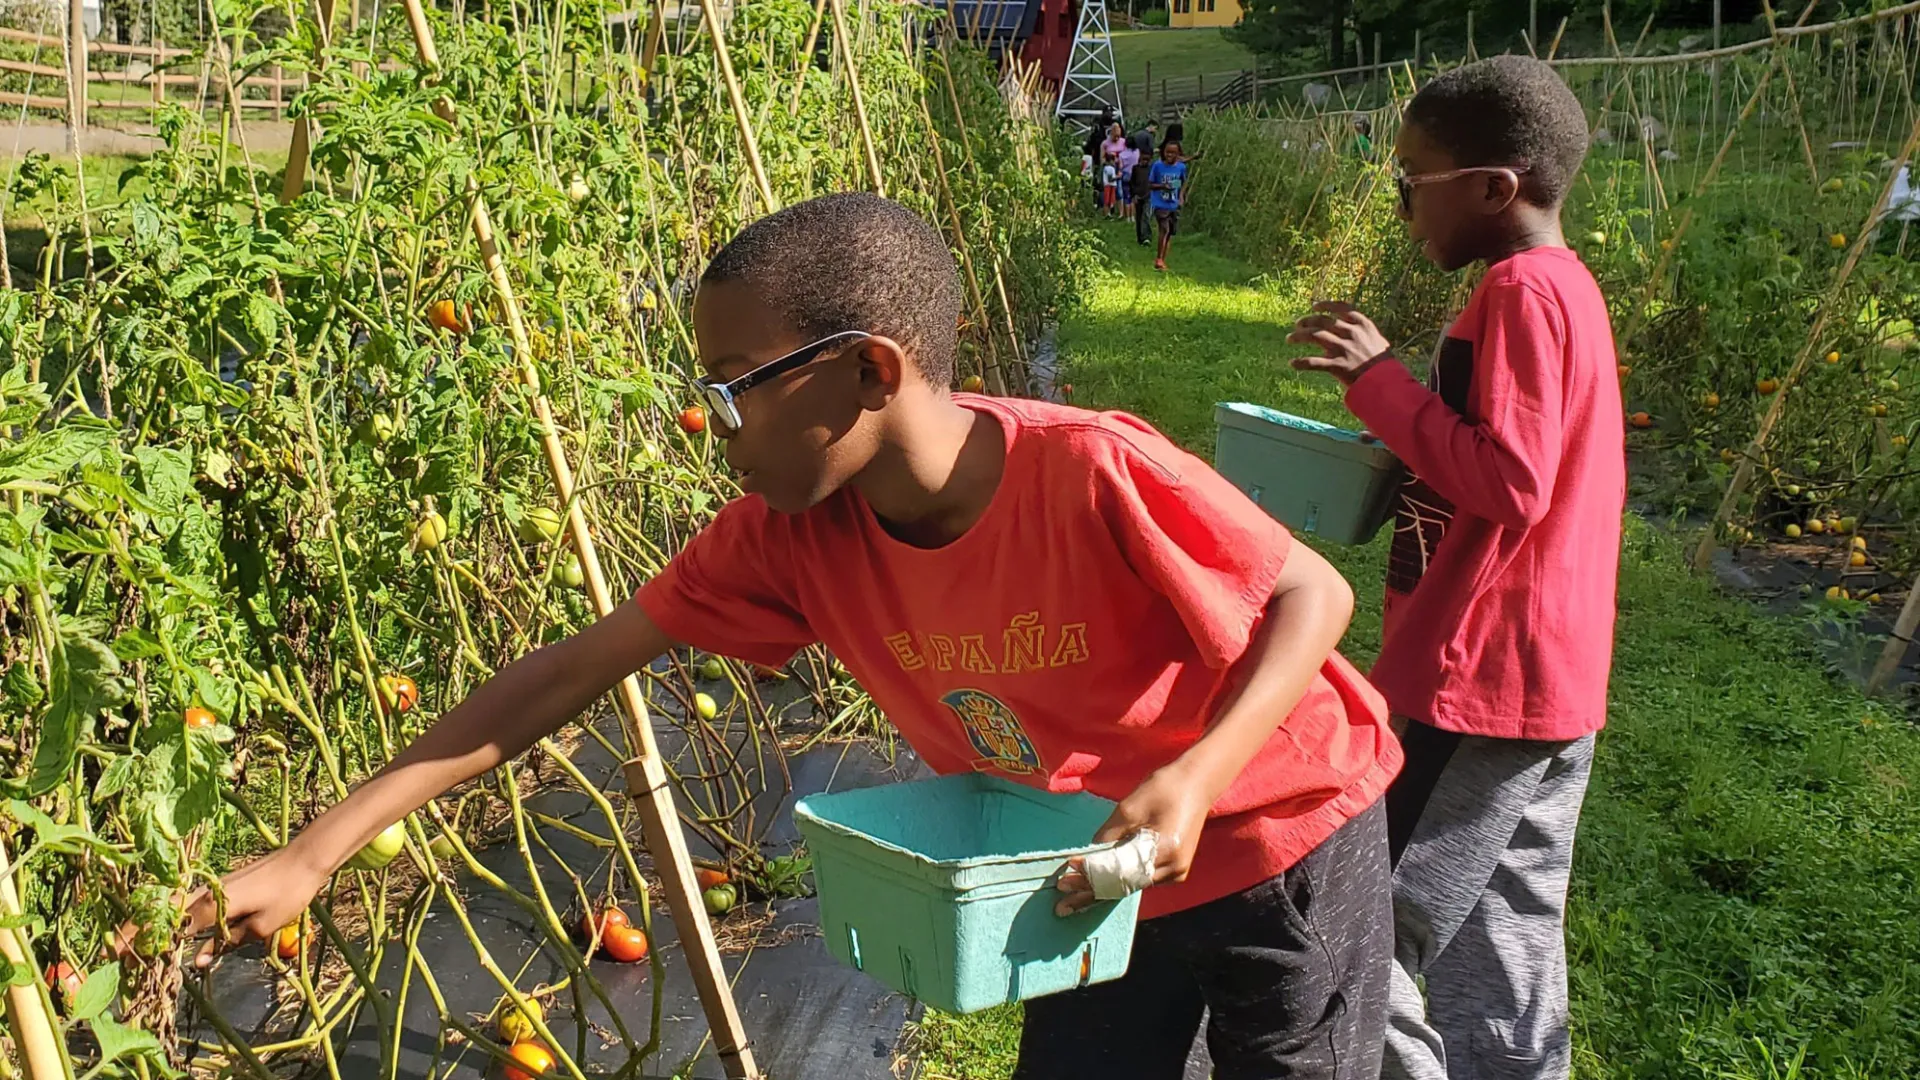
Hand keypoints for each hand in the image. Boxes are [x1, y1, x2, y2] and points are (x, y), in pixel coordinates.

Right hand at [115, 847, 330, 968]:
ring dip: (151, 925)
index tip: (120, 960)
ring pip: (171, 908)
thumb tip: (197, 962)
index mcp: (212, 905)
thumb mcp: (261, 927)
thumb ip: (227, 943)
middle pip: (161, 915)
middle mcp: (204, 893)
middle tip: (114, 955)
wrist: (304, 860)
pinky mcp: (220, 885)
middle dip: (136, 934)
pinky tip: (167, 930)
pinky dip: (172, 917)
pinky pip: (187, 903)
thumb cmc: (287, 894)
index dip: (144, 945)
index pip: (169, 929)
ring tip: (132, 945)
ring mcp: (210, 887)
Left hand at [1053, 766, 1210, 915]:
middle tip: (1062, 903)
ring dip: (1103, 889)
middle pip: (1125, 885)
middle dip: (1092, 892)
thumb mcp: (1128, 808)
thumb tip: (1087, 858)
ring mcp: (1176, 872)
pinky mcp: (1175, 870)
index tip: (1067, 871)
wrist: (1197, 783)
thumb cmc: (1163, 788)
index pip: (1119, 870)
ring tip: (1073, 898)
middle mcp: (1173, 869)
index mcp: (1164, 850)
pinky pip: (1141, 879)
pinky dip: (1119, 881)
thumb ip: (1108, 836)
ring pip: (1132, 885)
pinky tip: (1097, 887)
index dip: (1091, 873)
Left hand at [1287, 301, 1393, 384]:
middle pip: (1323, 321)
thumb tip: (1351, 328)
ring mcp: (1344, 349)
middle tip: (1297, 324)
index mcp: (1363, 325)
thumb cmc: (1383, 364)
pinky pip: (1314, 362)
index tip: (1314, 307)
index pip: (1341, 308)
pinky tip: (1293, 363)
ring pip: (1315, 336)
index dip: (1325, 305)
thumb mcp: (1377, 342)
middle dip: (1307, 321)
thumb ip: (1363, 334)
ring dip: (1299, 337)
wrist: (1388, 382)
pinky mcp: (1338, 366)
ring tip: (1289, 339)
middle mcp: (1352, 333)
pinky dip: (1301, 362)